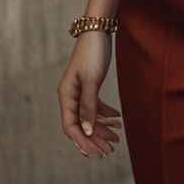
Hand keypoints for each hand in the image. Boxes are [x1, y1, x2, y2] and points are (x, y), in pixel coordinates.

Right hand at [57, 31, 123, 157]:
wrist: (98, 30)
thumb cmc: (92, 53)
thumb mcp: (91, 80)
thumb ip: (89, 106)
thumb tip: (86, 131)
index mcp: (66, 95)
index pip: (70, 126)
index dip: (81, 141)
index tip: (95, 152)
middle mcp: (70, 96)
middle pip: (81, 125)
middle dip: (95, 138)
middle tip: (110, 150)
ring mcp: (80, 91)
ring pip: (89, 117)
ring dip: (102, 128)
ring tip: (117, 138)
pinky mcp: (90, 86)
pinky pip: (96, 106)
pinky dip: (106, 114)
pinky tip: (118, 119)